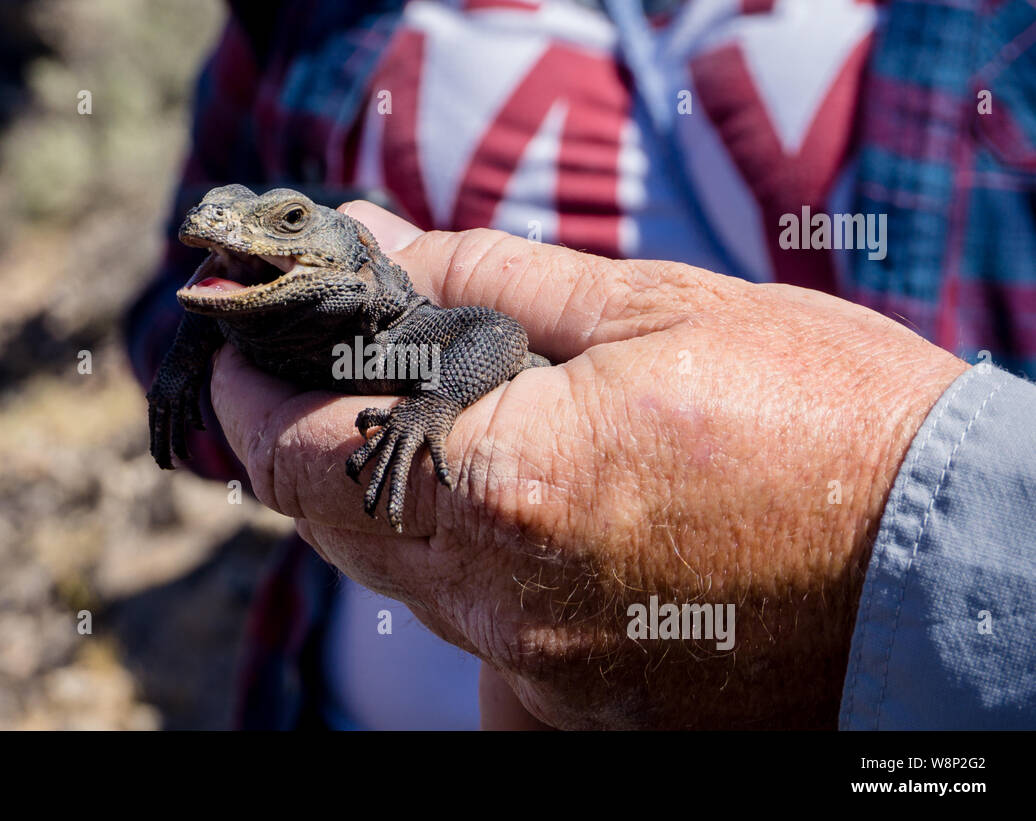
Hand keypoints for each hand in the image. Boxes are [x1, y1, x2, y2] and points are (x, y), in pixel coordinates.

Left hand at [209, 202, 967, 728]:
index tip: (246, 349)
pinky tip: (545, 530)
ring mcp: (538, 671)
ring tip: (470, 434)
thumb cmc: (819, 418)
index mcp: (499, 483)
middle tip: (348, 371)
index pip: (290, 449)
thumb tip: (372, 241)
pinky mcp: (580, 710)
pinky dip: (479, 574)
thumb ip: (482, 280)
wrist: (948, 571)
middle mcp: (498, 600)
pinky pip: (481, 640)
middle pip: (328, 520)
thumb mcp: (651, 309)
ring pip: (402, 581)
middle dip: (316, 439)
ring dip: (398, 502)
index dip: (248, 392)